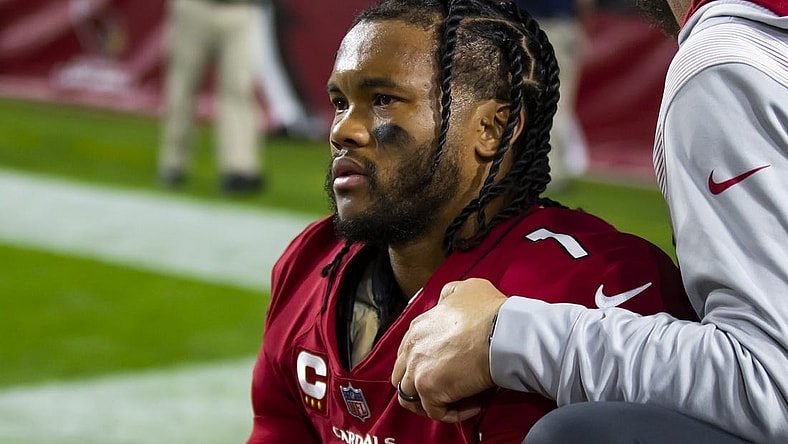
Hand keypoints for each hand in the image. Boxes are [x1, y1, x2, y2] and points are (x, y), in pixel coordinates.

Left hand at [391, 278, 506, 421]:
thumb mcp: (466, 288)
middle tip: (444, 388)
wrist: (502, 331)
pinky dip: (453, 413)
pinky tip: (472, 405)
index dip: (424, 363)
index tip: (445, 368)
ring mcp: (417, 370)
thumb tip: (445, 301)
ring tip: (455, 400)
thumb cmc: (490, 311)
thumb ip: (449, 294)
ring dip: (431, 402)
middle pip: (402, 376)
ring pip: (410, 398)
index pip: (407, 352)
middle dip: (419, 385)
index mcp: (417, 327)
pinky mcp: (429, 389)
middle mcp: (412, 348)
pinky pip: (435, 412)